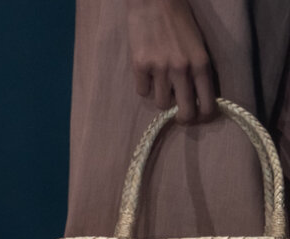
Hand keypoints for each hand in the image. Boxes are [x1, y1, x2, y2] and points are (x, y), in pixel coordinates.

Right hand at [126, 0, 215, 122]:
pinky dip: (145, 86)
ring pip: (160, 103)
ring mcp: (159, 69)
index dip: (204, 116)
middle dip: (183, 118)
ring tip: (161, 84)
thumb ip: (197, 69)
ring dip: (161, 97)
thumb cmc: (179, 20)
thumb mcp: (197, 45)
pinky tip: (147, 73)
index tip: (199, 117)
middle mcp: (182, 69)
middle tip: (179, 116)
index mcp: (201, 63)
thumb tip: (193, 94)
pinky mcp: (140, 67)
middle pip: (185, 112)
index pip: (207, 102)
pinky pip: (142, 91)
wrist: (154, 1)